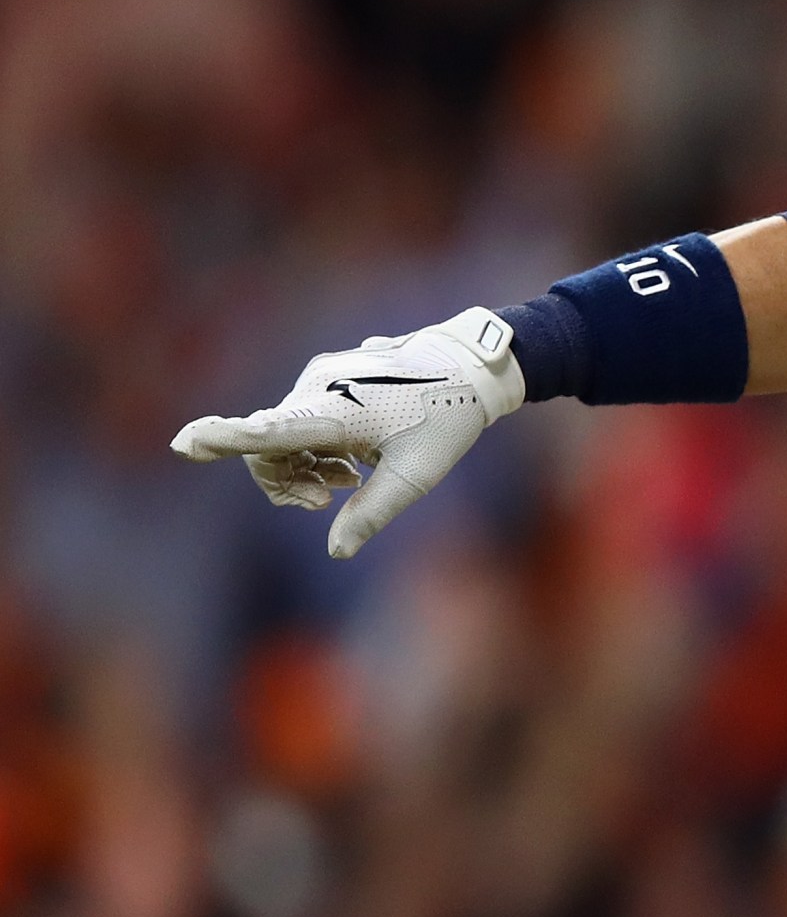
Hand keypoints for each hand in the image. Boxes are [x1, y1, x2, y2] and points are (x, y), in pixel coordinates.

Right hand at [171, 307, 523, 557]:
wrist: (469, 365)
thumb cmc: (448, 419)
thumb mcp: (418, 473)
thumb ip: (373, 511)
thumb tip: (336, 551)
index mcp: (337, 411)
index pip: (270, 429)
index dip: (224, 438)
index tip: (186, 442)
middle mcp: (319, 387)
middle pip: (269, 446)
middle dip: (287, 483)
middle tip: (327, 504)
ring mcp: (321, 377)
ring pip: (282, 434)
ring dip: (304, 467)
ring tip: (349, 483)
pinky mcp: (327, 376)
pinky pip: (299, 419)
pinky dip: (314, 448)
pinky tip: (350, 463)